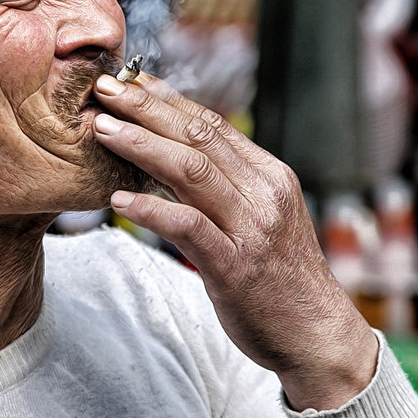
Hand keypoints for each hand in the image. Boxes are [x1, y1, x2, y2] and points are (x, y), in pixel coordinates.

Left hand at [92, 71, 377, 410]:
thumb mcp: (262, 219)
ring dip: (141, 145)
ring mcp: (251, 229)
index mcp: (270, 176)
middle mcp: (264, 194)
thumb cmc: (280, 278)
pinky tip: (119, 198)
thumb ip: (229, 188)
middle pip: (198, 136)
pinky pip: (188, 226)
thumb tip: (175, 158)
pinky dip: (151, 209)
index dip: (168, 99)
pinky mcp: (235, 266)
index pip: (212, 124)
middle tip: (104, 88)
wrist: (316, 336)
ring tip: (101, 129)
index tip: (131, 80)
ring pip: (191, 172)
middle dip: (146, 108)